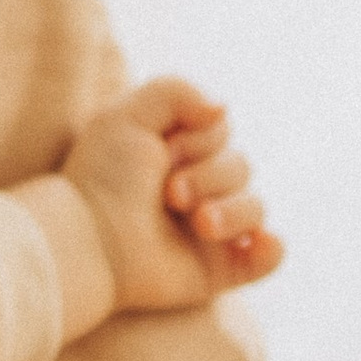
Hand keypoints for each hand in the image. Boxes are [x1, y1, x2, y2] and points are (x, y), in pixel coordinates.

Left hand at [27, 76, 281, 335]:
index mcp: (179, 152)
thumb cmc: (101, 178)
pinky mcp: (219, 269)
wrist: (88, 242)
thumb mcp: (128, 116)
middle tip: (170, 194)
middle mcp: (199, 188)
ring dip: (233, 212)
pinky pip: (268, 257)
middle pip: (241, 166)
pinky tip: (260, 242)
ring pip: (256, 208)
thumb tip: (224, 108)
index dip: (198, 138)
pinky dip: (272, 249)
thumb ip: (176, 91)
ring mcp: (211, 229)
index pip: (221, 130)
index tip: (161, 151)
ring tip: (200, 223)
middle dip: (210, 177)